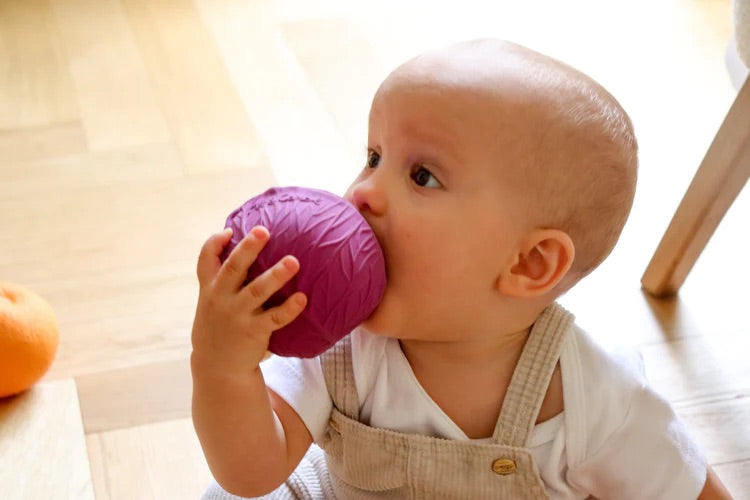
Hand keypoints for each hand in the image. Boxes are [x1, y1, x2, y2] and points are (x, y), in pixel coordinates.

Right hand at [191, 226, 306, 374]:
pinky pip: (274, 318)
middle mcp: (221, 298)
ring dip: (275, 275)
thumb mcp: (211, 299)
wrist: (217, 366)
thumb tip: (240, 243)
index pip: (205, 260)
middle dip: (248, 248)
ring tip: (293, 261)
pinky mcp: (253, 331)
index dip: (215, 243)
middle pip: (233, 268)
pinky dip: (289, 309)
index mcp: (210, 287)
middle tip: (263, 230)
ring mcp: (237, 315)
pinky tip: (302, 298)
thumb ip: (222, 276)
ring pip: (257, 291)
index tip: (230, 231)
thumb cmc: (219, 323)